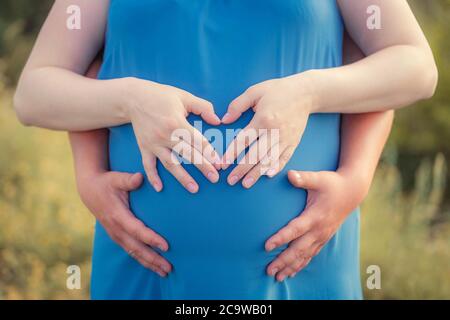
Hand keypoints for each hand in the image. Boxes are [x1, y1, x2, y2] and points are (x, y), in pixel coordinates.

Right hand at [77, 170, 171, 276]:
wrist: (89, 190)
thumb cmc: (107, 182)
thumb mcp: (116, 178)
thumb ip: (128, 180)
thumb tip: (139, 177)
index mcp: (117, 215)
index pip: (136, 230)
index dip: (151, 239)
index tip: (166, 246)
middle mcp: (116, 228)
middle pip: (136, 248)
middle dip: (153, 258)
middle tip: (169, 267)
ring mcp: (115, 234)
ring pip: (133, 252)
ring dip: (149, 263)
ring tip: (165, 272)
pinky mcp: (117, 236)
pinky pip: (130, 251)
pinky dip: (142, 260)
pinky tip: (153, 266)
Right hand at [126, 78, 221, 192]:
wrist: (133, 97)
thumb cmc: (161, 96)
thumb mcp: (184, 96)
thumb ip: (203, 107)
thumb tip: (218, 120)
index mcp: (177, 122)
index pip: (197, 141)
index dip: (209, 152)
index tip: (219, 163)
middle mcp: (165, 135)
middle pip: (187, 155)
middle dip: (202, 167)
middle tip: (215, 178)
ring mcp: (153, 143)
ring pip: (170, 163)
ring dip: (182, 177)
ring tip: (194, 189)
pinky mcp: (144, 147)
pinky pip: (148, 164)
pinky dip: (153, 176)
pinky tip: (159, 188)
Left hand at [221, 75, 314, 187]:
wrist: (306, 93)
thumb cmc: (278, 90)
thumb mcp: (255, 91)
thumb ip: (237, 105)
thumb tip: (224, 120)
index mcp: (263, 119)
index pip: (243, 140)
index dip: (231, 153)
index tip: (222, 164)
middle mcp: (275, 132)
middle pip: (256, 155)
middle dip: (242, 170)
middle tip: (231, 181)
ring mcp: (286, 139)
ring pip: (269, 160)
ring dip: (257, 173)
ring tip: (246, 184)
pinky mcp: (294, 142)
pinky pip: (284, 158)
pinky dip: (276, 168)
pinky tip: (267, 175)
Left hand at [265, 169, 368, 280]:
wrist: (352, 191)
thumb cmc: (332, 183)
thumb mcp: (319, 178)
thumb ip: (303, 178)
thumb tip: (289, 174)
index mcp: (315, 216)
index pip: (295, 230)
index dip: (281, 238)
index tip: (267, 246)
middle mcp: (319, 230)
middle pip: (299, 249)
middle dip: (283, 261)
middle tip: (269, 270)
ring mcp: (322, 236)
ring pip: (305, 256)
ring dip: (291, 267)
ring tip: (277, 277)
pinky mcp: (324, 238)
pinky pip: (311, 255)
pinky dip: (301, 264)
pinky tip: (292, 272)